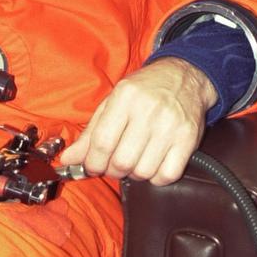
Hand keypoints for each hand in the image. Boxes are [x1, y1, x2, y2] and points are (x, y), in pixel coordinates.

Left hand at [59, 58, 217, 185]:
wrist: (184, 78)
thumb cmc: (143, 91)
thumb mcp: (112, 102)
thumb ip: (90, 132)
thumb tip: (68, 160)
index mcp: (125, 98)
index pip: (102, 142)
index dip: (92, 162)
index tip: (91, 167)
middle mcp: (149, 111)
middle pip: (122, 161)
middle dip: (112, 170)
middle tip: (112, 165)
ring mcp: (171, 127)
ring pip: (144, 172)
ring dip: (134, 174)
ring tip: (133, 161)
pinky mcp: (189, 140)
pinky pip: (167, 175)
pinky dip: (156, 178)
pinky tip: (152, 164)